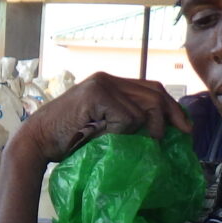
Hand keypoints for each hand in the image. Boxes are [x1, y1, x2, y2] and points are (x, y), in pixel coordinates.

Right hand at [16, 72, 189, 163]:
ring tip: (133, 143)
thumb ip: (124, 120)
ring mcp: (101, 84)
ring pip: (143, 109)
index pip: (151, 88)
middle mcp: (107, 79)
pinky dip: (123, 133)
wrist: (36, 142)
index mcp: (109, 83)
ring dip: (144, 131)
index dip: (171, 106)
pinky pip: (128, 118)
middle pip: (154, 94)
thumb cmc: (66, 140)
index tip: (184, 126)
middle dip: (171, 116)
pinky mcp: (97, 95)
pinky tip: (105, 137)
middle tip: (179, 136)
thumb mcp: (102, 126)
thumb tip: (159, 129)